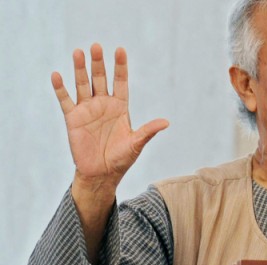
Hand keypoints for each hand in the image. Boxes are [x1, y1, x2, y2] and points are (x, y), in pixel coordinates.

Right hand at [52, 43, 168, 190]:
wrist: (102, 174)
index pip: (121, 82)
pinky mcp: (73, 119)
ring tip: (78, 53)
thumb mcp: (136, 144)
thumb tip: (166, 122)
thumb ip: (148, 131)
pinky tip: (57, 75)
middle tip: (96, 46)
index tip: (120, 50)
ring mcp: (87, 110)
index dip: (120, 67)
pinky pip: (65, 100)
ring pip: (82, 84)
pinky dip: (60, 88)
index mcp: (120, 107)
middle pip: (100, 79)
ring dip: (80, 69)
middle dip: (99, 63)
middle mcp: (103, 104)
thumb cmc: (121, 158)